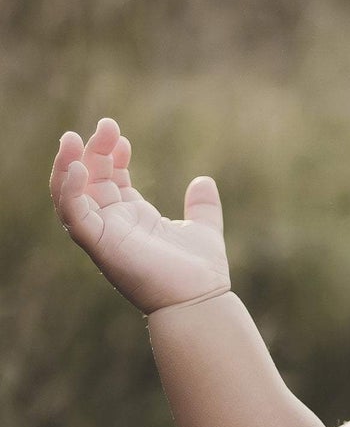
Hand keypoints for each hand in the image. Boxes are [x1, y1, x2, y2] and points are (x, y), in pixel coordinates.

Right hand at [50, 118, 231, 315]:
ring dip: (68, 163)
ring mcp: (104, 234)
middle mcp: (113, 224)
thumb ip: (202, 206)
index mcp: (133, 217)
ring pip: (70, 193)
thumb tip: (204, 181)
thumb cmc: (201, 274)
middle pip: (89, 178)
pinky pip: (74, 213)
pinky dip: (69, 189)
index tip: (122, 136)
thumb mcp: (203, 229)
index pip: (110, 178)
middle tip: (107, 125)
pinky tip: (77, 166)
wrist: (201, 301)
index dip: (112, 154)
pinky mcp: (99, 244)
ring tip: (72, 137)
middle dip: (93, 149)